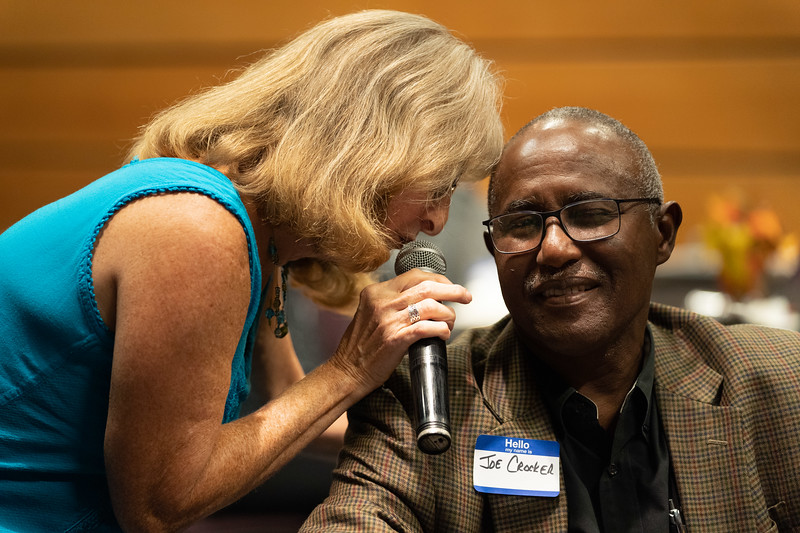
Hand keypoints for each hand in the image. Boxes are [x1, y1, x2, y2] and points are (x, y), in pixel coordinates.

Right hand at [328, 268, 471, 397]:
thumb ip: (392, 303)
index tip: (450, 286)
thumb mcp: (370, 313)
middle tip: (465, 296)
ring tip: (451, 322)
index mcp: (376, 293)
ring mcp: (388, 320)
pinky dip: (441, 330)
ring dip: (448, 314)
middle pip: (427, 287)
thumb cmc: (360, 346)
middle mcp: (382, 302)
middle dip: (453, 290)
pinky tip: (443, 334)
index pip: (414, 276)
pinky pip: (427, 327)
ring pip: (431, 306)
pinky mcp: (395, 339)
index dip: (438, 279)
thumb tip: (426, 299)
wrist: (346, 371)